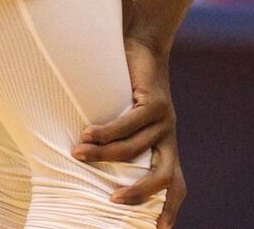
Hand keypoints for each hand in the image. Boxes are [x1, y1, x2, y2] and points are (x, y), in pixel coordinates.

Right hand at [74, 38, 186, 227]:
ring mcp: (165, 119)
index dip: (169, 209)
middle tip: (113, 201)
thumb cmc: (128, 87)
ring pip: (134, 149)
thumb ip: (120, 142)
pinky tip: (87, 134)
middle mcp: (168, 136)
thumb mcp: (128, 120)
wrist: (144, 45)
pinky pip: (129, 124)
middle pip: (164, 176)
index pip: (175, 184)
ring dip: (104, 155)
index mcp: (165, 146)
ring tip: (77, 153)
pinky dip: (105, 133)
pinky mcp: (156, 101)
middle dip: (140, 194)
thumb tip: (85, 164)